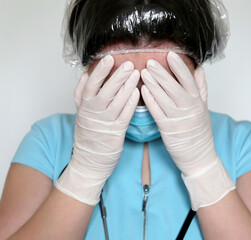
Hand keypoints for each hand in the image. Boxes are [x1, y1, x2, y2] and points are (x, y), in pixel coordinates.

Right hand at [56, 56, 139, 204]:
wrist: (89, 161)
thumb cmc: (87, 135)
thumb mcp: (79, 113)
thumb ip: (81, 94)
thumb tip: (85, 75)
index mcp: (84, 106)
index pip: (92, 85)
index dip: (101, 71)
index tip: (109, 58)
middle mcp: (94, 113)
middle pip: (106, 91)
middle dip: (118, 76)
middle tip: (129, 64)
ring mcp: (106, 123)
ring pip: (117, 101)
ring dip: (128, 86)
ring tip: (137, 73)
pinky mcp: (117, 132)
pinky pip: (125, 115)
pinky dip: (131, 103)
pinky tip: (138, 92)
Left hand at [141, 52, 234, 210]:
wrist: (199, 157)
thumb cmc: (200, 132)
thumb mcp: (204, 109)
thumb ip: (201, 88)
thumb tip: (199, 69)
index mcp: (198, 102)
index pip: (189, 80)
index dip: (179, 67)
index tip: (171, 55)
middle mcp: (189, 109)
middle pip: (173, 87)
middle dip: (161, 73)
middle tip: (150, 61)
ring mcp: (178, 119)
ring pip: (163, 98)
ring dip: (153, 84)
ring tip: (144, 72)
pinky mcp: (167, 129)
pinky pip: (157, 112)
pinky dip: (150, 100)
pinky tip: (143, 90)